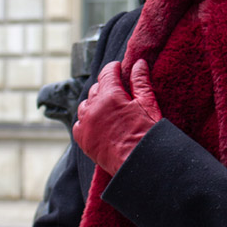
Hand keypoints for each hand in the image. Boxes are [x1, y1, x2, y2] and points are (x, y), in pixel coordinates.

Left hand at [72, 59, 160, 175]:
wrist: (139, 163)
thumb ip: (140, 81)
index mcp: (110, 96)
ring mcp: (86, 124)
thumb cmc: (147, 134)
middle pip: (96, 88)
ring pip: (85, 105)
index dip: (114, 68)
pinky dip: (86, 121)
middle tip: (119, 92)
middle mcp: (94, 107)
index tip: (119, 68)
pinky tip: (97, 124)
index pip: (107, 72)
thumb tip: (138, 63)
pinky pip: (79, 123)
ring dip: (94, 103)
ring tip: (108, 109)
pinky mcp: (83, 140)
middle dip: (106, 87)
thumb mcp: (148, 103)